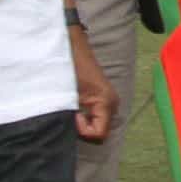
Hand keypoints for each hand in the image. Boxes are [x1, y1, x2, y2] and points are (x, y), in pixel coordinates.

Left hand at [71, 26, 112, 141]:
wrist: (72, 46)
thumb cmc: (70, 66)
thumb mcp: (69, 93)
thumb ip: (72, 114)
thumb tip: (70, 131)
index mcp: (106, 102)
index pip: (99, 135)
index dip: (83, 131)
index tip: (74, 115)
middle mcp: (111, 104)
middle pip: (100, 134)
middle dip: (84, 130)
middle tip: (71, 115)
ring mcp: (108, 102)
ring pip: (98, 127)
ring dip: (84, 125)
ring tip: (72, 111)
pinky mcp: (102, 99)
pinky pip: (97, 118)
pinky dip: (85, 119)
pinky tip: (75, 109)